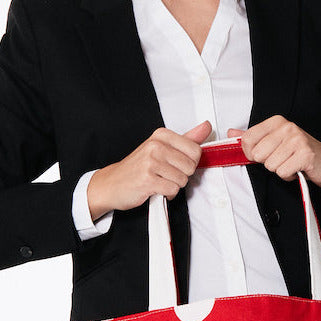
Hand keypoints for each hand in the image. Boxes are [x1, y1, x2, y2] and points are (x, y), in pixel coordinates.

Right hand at [87, 121, 211, 219]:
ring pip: (182, 180)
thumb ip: (187, 138)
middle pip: (191, 166)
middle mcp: (156, 146)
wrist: (112, 183)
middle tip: (165, 174)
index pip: (195, 150)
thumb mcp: (162, 147)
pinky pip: (172, 190)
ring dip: (173, 186)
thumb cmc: (139, 167)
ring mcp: (150, 162)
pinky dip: (167, 194)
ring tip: (159, 181)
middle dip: (182, 175)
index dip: (189, 163)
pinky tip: (156, 189)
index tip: (174, 164)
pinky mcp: (147, 180)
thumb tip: (207, 127)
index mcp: (161, 135)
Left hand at [229, 116, 320, 191]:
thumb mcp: (275, 141)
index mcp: (276, 122)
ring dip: (280, 170)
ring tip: (291, 163)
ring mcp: (297, 140)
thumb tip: (231, 133)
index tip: (265, 154)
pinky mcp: (305, 155)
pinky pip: (282, 172)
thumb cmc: (299, 152)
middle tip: (283, 159)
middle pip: (258, 155)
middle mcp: (287, 127)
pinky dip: (289, 176)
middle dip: (268, 163)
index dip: (252, 153)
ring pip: (270, 165)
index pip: (247, 140)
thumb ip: (252, 137)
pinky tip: (297, 169)